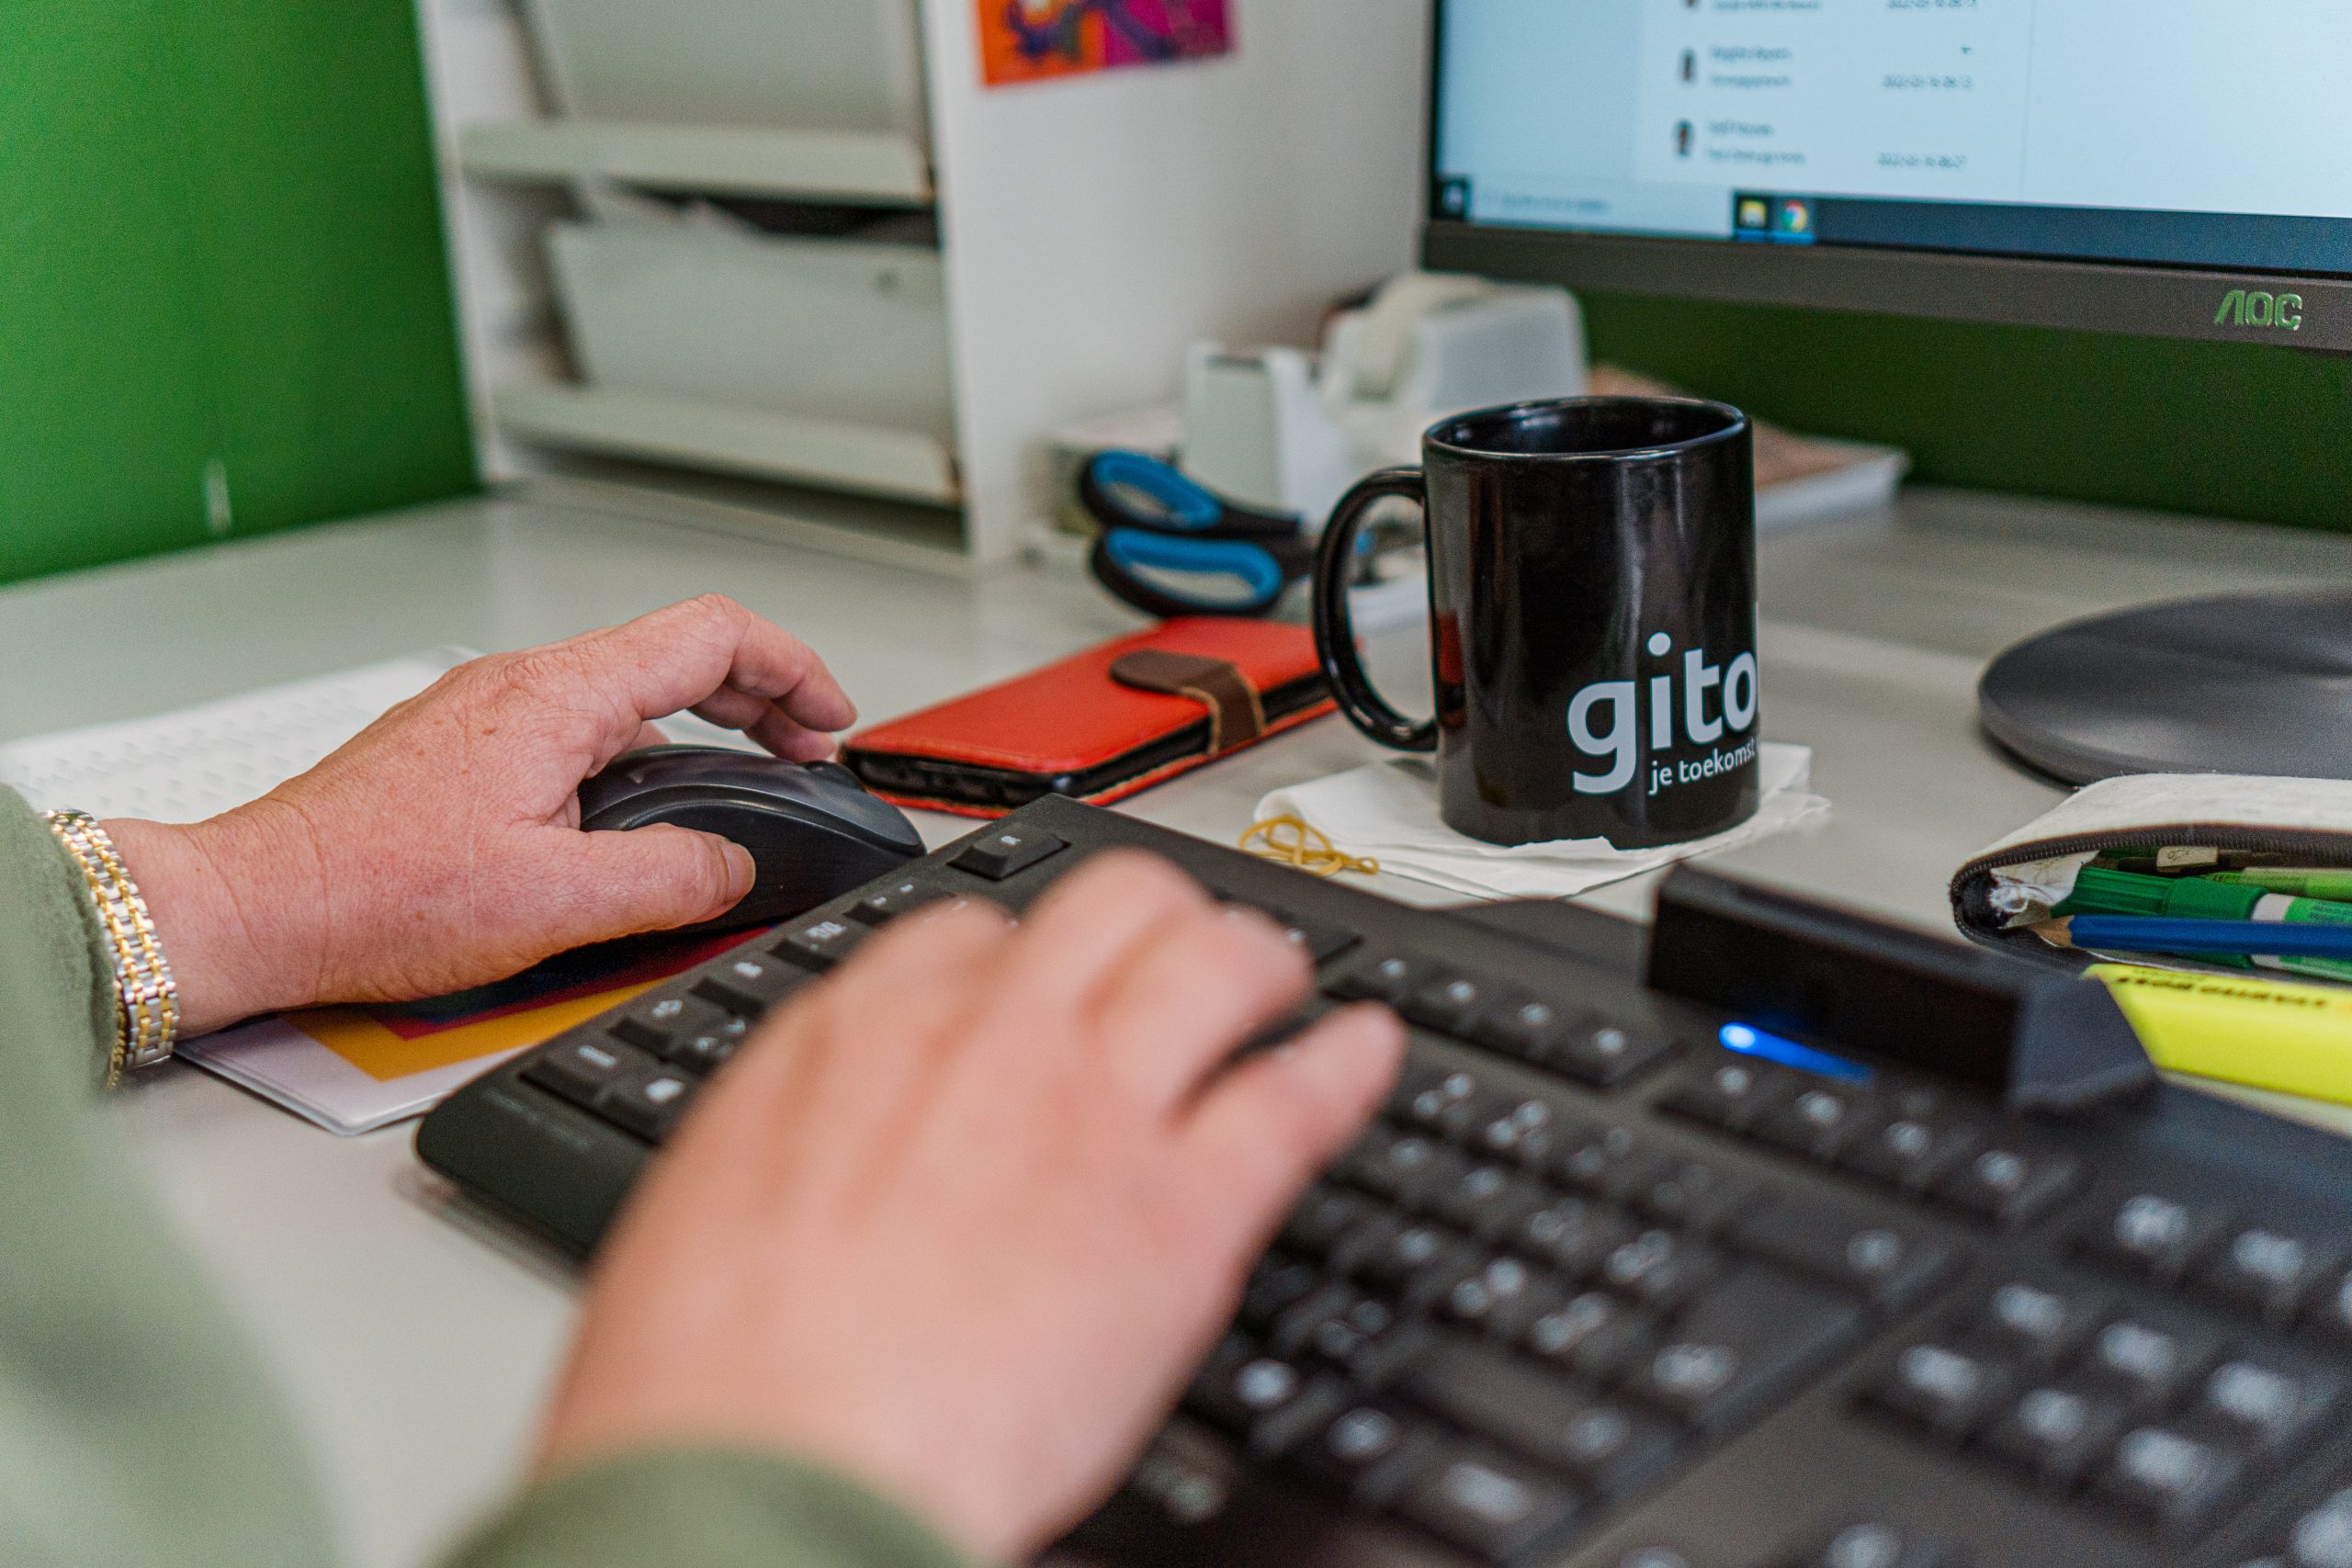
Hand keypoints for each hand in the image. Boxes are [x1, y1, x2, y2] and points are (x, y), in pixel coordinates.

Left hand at [105, 596, 856, 1034]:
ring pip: (624, 690)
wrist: (259, 905)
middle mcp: (518, 683)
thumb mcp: (557, 906)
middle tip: (804, 753)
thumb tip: (732, 870)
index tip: (830, 719)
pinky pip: (576, 721)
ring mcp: (484, 709)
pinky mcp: (459, 746)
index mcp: (557, 698)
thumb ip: (672, 879)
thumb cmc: (373, 895)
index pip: (712, 634)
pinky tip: (642, 806)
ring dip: (699, 725)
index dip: (794, 668)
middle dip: (761, 698)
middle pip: (674, 653)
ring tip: (736, 782)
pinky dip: (639, 747)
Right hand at [536, 852, 1404, 1559]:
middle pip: (1111, 903)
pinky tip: (1366, 1051)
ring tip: (1277, 977)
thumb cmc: (709, 1376)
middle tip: (1177, 949)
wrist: (769, 1471)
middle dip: (1153, 916)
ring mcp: (1096, 1108)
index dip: (1023, 953)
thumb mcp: (714, 1198)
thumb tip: (825, 1134)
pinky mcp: (1184, 1213)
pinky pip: (1295, 1097)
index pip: (971, 930)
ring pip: (1216, 964)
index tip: (1042, 984)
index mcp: (861, 1030)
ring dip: (1257, 958)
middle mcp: (989, 1036)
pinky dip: (1345, 1064)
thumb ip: (801, 1131)